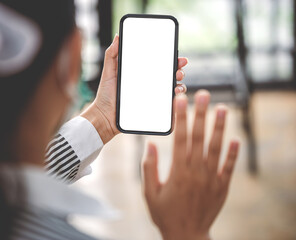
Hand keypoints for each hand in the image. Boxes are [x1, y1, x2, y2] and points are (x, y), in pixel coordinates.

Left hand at [82, 34, 188, 143]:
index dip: (169, 58)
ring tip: (178, 78)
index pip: (157, 63)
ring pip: (171, 87)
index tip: (176, 55)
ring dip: (179, 82)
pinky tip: (176, 93)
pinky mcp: (152, 107)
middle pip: (168, 74)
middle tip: (179, 66)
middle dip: (178, 68)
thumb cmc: (105, 95)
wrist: (105, 116)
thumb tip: (117, 37)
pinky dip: (175, 98)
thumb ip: (111, 55)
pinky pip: (167, 103)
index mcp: (140, 74)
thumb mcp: (108, 72)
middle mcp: (147, 84)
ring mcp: (151, 95)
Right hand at [143, 90, 239, 239]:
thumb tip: (150, 145)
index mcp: (178, 171)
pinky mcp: (222, 187)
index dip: (181, 117)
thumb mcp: (149, 193)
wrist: (186, 236)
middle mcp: (196, 171)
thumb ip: (148, 168)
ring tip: (223, 108)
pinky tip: (235, 139)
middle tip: (204, 94)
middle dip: (201, 114)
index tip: (181, 100)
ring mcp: (211, 178)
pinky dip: (233, 153)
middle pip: (200, 137)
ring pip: (217, 148)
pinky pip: (229, 167)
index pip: (180, 138)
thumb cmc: (165, 214)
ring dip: (220, 127)